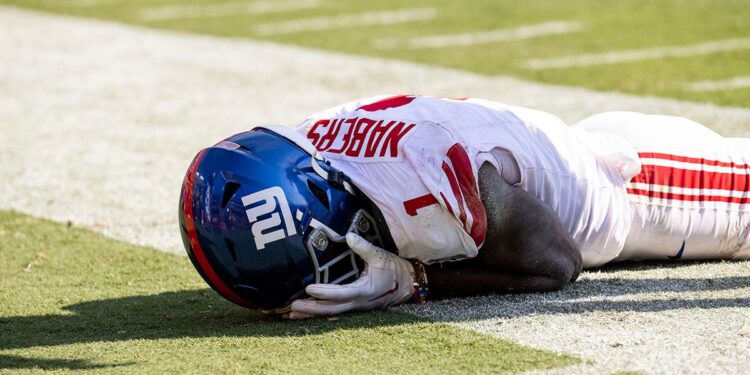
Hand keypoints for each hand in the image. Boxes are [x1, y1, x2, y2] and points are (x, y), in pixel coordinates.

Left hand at [286, 233, 414, 318]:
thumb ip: (364, 247)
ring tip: (292, 314)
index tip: (309, 289)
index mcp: (365, 290)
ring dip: (312, 314)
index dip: (325, 292)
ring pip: (332, 313)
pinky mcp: (355, 306)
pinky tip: (307, 314)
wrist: (409, 284)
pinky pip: (335, 312)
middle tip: (292, 307)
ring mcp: (357, 307)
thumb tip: (349, 235)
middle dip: (312, 309)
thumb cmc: (395, 269)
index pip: (342, 293)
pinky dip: (320, 313)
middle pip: (332, 309)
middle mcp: (359, 302)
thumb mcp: (380, 255)